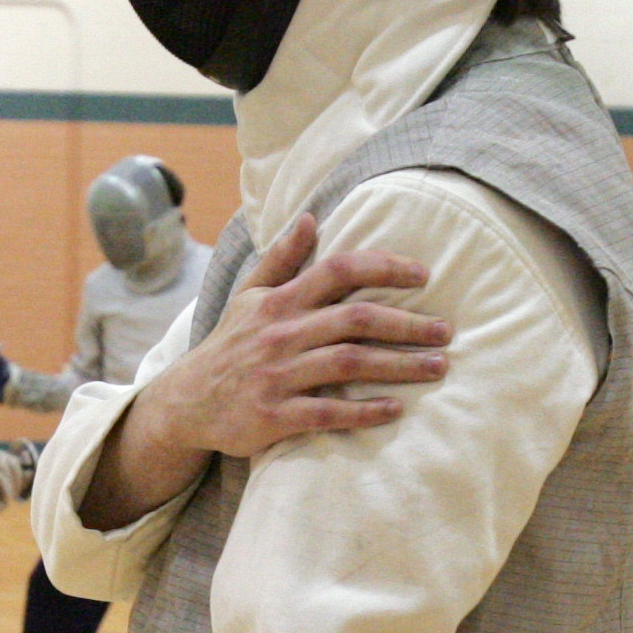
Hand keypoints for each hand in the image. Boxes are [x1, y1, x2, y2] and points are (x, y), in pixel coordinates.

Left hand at [0, 440, 40, 513]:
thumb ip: (13, 464)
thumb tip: (30, 473)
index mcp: (1, 484)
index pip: (21, 480)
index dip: (24, 469)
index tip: (25, 456)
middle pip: (20, 484)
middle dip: (15, 470)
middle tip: (2, 460)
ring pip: (15, 491)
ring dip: (7, 474)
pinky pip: (6, 498)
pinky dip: (3, 483)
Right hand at [80, 212, 450, 530]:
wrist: (185, 403)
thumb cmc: (229, 345)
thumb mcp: (248, 296)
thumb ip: (282, 259)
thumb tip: (311, 217)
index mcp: (280, 301)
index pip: (338, 270)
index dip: (384, 268)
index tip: (423, 275)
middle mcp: (281, 334)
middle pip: (355, 319)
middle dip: (407, 324)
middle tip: (446, 331)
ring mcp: (277, 375)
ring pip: (349, 362)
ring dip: (398, 365)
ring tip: (437, 367)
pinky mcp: (275, 415)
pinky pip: (328, 411)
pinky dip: (364, 410)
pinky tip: (395, 409)